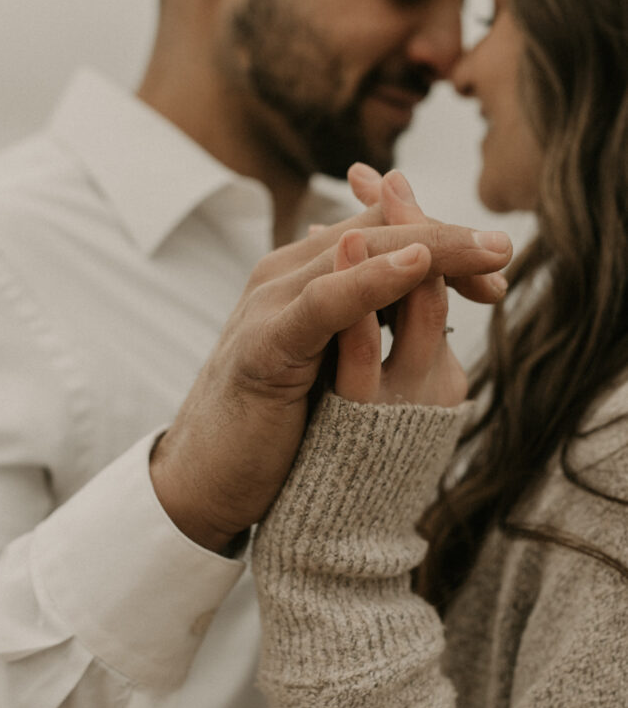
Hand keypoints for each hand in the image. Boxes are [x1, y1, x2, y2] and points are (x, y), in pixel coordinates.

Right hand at [151, 204, 511, 552]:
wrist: (204, 475)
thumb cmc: (269, 423)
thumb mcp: (324, 366)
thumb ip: (359, 327)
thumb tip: (413, 306)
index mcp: (303, 277)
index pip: (381, 233)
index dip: (442, 242)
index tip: (495, 271)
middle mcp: (286, 275)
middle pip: (378, 233)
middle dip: (448, 240)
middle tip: (503, 251)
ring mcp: (272, 302)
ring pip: (357, 252)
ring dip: (427, 246)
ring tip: (484, 251)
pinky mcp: (266, 343)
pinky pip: (326, 301)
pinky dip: (369, 280)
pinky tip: (415, 266)